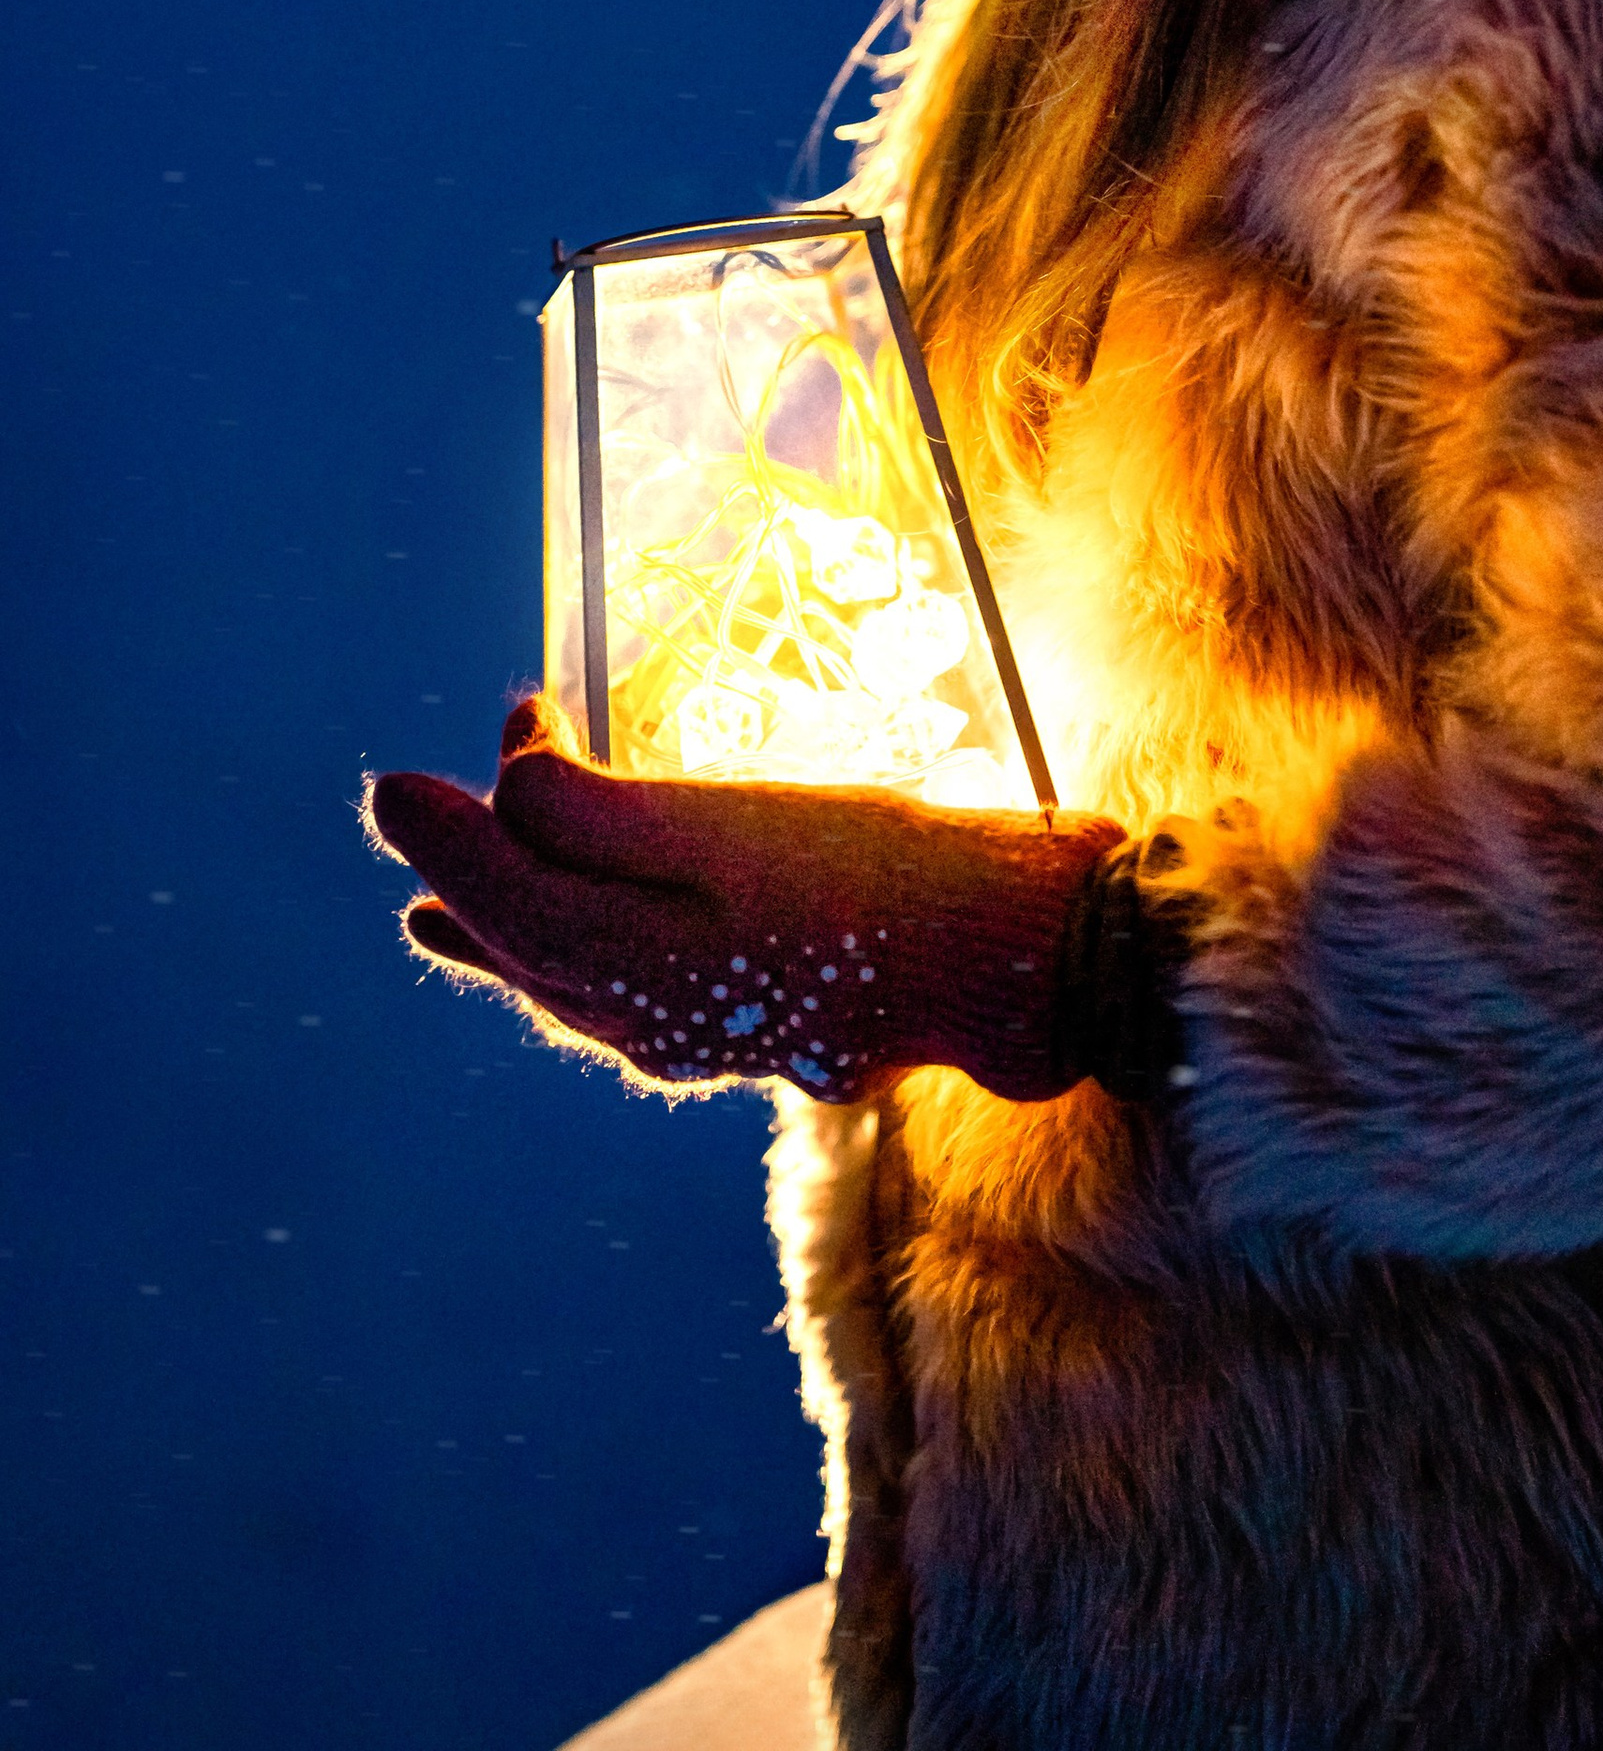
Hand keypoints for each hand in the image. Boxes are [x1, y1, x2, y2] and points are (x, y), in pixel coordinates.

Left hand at [365, 696, 1122, 1101]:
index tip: (395, 772)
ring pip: (563, 981)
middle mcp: (645, 1026)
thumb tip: (505, 785)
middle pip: (523, 944)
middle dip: (469, 864)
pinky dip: (566, 955)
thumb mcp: (728, 824)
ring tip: (436, 908)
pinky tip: (568, 954)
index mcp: (632, 974)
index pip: (504, 897)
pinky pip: (614, 997)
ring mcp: (696, 1039)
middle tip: (417, 799)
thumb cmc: (872, 871)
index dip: (444, 830)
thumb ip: (600, 812)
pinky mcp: (741, 1026)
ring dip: (505, 918)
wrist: (999, 951)